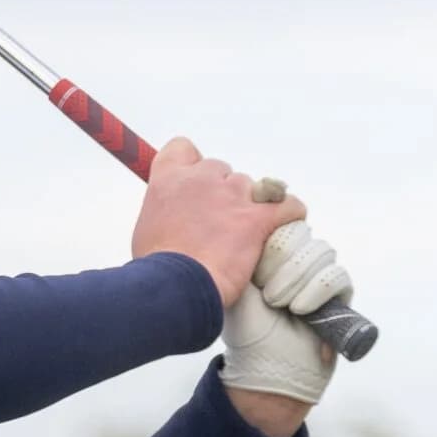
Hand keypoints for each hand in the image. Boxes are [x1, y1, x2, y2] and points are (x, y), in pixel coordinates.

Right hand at [131, 136, 305, 308]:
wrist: (175, 288)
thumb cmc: (156, 267)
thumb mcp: (146, 227)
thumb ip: (165, 210)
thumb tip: (174, 217)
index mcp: (169, 178)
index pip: (183, 148)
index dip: (192, 166)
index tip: (194, 186)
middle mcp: (201, 179)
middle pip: (223, 171)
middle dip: (224, 193)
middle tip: (220, 223)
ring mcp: (232, 195)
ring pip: (253, 188)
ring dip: (252, 207)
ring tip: (245, 237)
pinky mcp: (258, 217)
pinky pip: (288, 205)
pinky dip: (290, 213)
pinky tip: (284, 225)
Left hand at [218, 220, 353, 408]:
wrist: (262, 365)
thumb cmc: (244, 326)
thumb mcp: (235, 280)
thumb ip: (244, 247)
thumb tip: (249, 210)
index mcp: (272, 249)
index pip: (282, 219)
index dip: (272, 237)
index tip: (255, 267)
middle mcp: (298, 258)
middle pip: (302, 232)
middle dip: (281, 259)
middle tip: (263, 289)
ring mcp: (319, 275)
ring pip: (321, 250)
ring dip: (296, 277)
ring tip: (276, 303)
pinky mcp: (340, 296)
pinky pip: (337, 276)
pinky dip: (316, 291)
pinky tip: (298, 310)